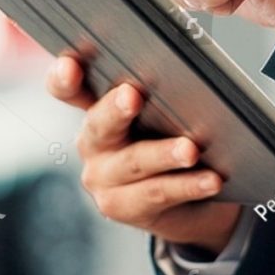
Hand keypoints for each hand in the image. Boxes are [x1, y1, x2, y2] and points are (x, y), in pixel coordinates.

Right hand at [46, 55, 241, 252]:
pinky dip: (187, 185)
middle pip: (99, 123)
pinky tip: (211, 180)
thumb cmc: (172, 143)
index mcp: (97, 109)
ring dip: (164, 154)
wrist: (188, 203)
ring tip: (189, 150)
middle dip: (116, 109)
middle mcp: (92, 143)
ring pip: (134, 162)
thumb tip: (190, 79)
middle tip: (131, 96)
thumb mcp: (162, 115)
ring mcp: (102, 178)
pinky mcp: (121, 207)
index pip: (67, 89)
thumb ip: (163, 96)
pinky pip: (157, 193)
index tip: (70, 67)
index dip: (63, 77)